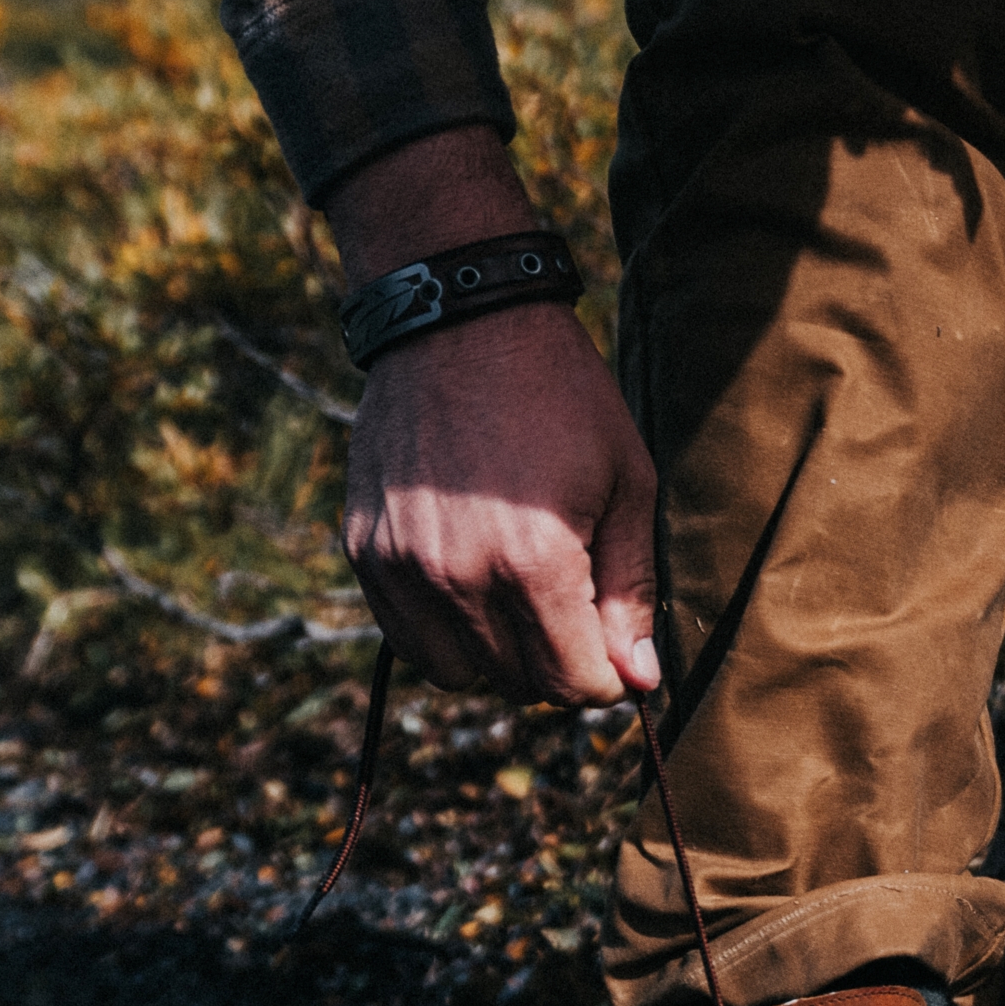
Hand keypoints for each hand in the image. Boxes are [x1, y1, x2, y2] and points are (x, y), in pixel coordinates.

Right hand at [327, 129, 659, 706]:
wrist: (458, 319)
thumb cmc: (562, 396)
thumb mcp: (626, 484)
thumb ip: (632, 590)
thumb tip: (639, 681)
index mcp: (535, 564)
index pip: (572, 685)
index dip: (606, 679)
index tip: (614, 648)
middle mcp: (459, 576)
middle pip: (519, 685)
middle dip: (557, 664)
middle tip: (573, 608)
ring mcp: (403, 566)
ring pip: (459, 674)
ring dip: (499, 657)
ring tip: (522, 597)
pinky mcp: (365, 551)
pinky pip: (407, 639)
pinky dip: (445, 632)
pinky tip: (473, 582)